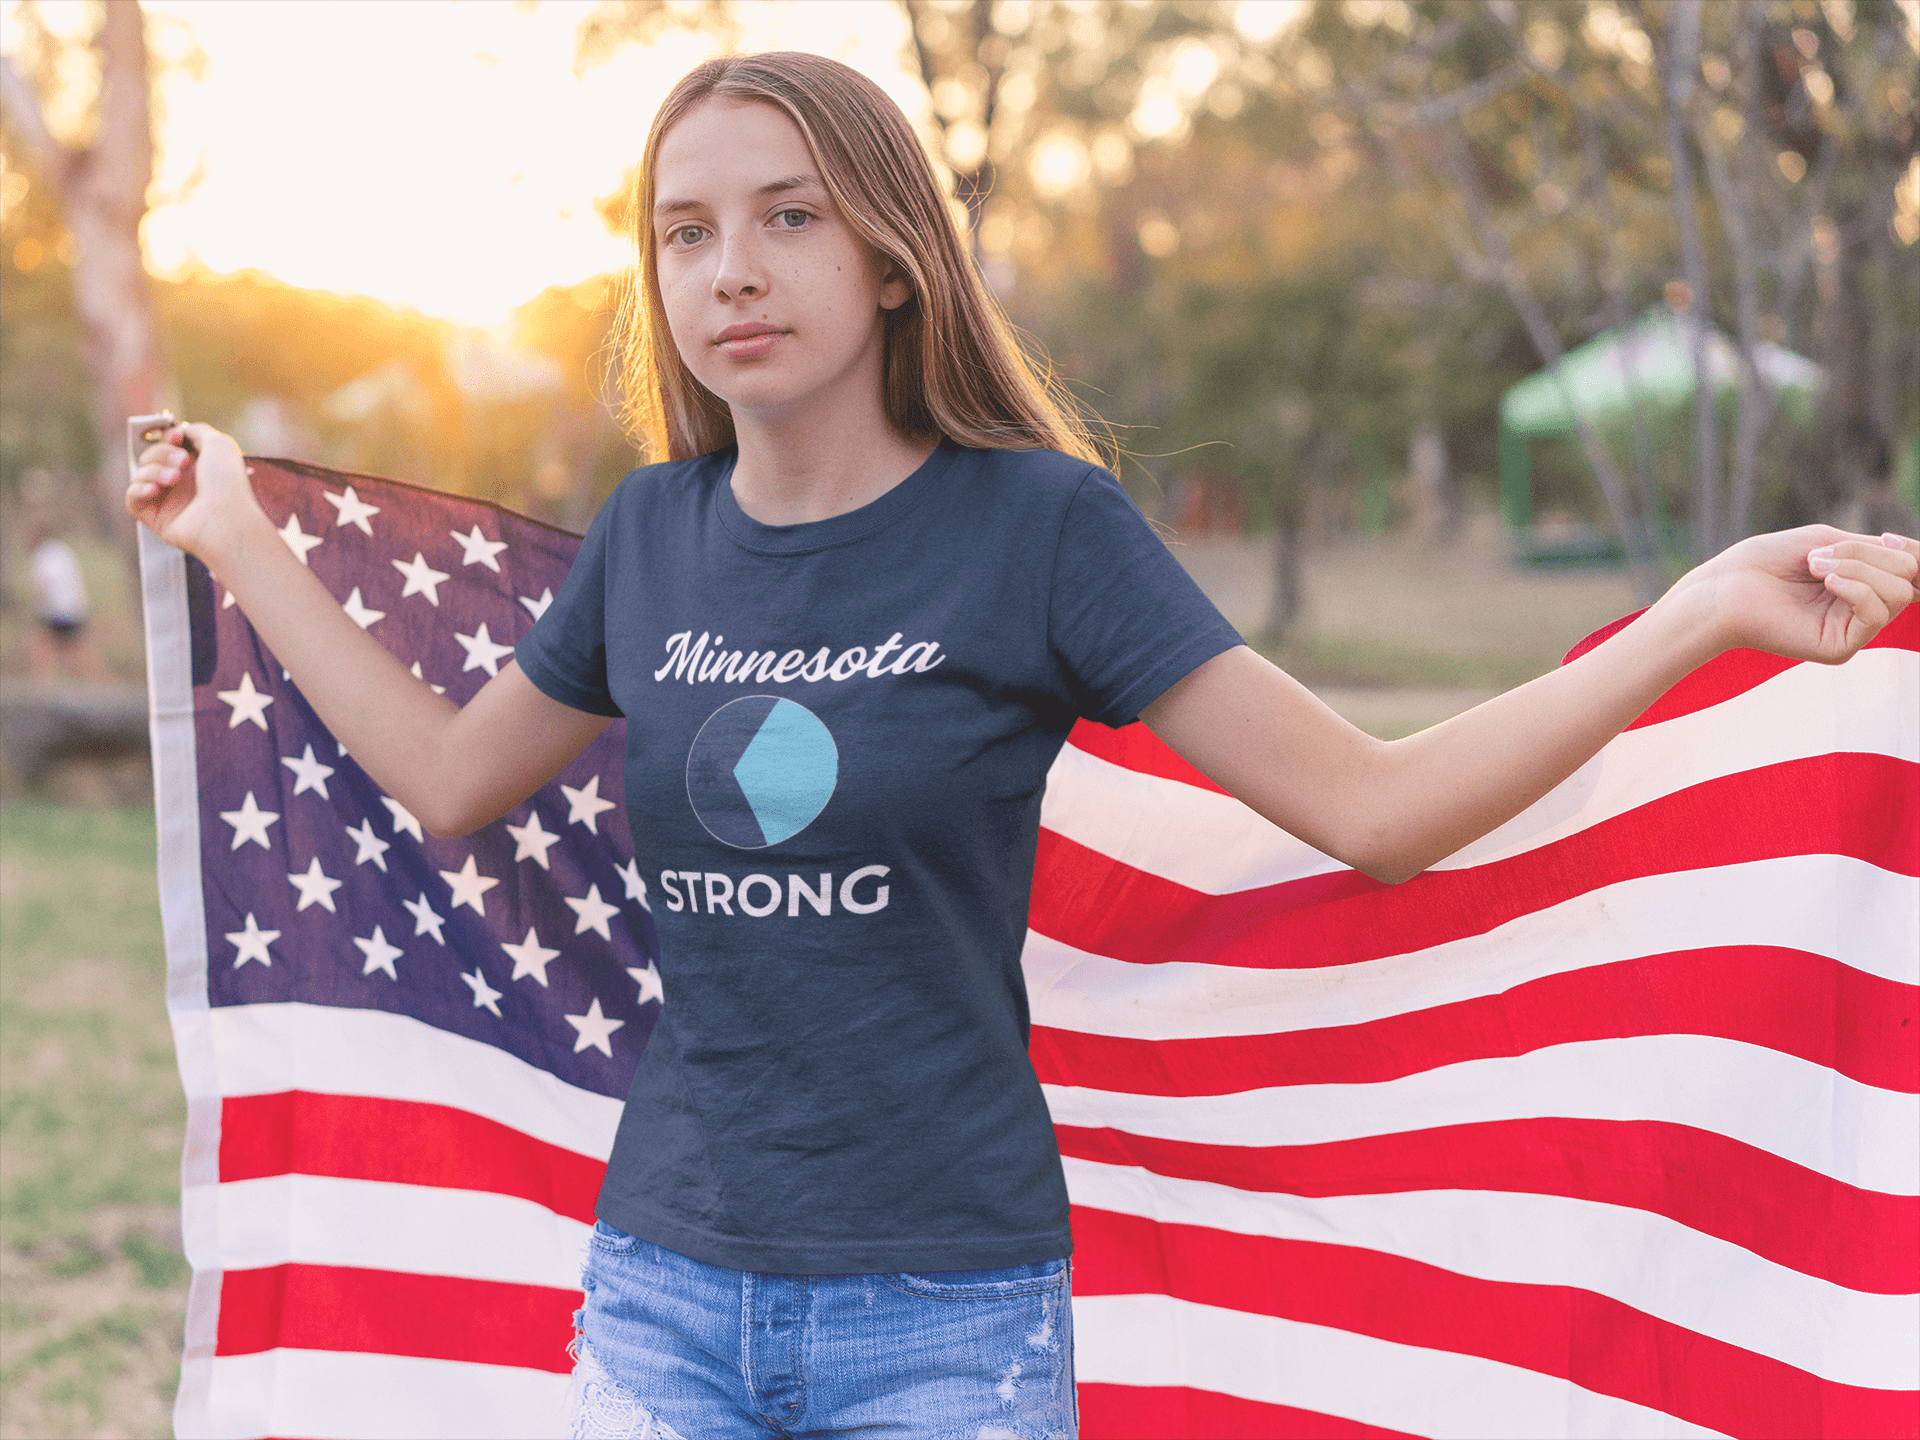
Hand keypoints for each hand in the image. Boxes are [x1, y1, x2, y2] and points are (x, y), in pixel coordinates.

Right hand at [125, 422, 263, 564]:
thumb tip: (181, 430)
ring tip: (174, 478)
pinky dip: (139, 490)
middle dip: (162, 453)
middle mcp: (181, 483)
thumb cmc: (227, 483)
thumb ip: (197, 431)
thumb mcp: (219, 444)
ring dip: (154, 471)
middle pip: (150, 456)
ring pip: (140, 475)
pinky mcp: (156, 518)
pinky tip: (155, 489)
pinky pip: (132, 499)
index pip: (167, 445)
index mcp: (196, 466)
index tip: (178, 436)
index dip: (168, 438)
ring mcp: (168, 501)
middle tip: (182, 462)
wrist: (226, 518)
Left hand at [1678, 525, 1919, 664]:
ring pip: (1897, 593)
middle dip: (1868, 555)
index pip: (1912, 571)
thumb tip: (1912, 558)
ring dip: (1858, 568)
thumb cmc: (1765, 562)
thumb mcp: (1828, 542)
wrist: (1723, 588)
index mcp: (1859, 585)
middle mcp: (1860, 611)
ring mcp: (1852, 632)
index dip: (1912, 553)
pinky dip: (1857, 589)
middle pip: (1907, 577)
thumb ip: (1873, 551)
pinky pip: (1876, 615)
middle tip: (1818, 556)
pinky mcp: (1839, 648)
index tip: (1887, 539)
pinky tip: (1826, 581)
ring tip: (1814, 566)